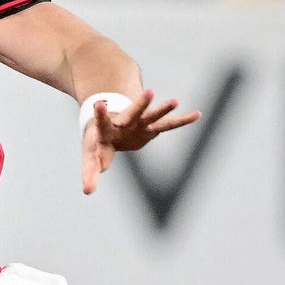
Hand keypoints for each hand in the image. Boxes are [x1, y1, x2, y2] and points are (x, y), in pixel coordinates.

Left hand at [81, 89, 199, 194]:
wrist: (109, 128)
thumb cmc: (98, 143)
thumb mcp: (91, 157)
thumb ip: (90, 172)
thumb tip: (87, 191)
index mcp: (106, 128)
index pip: (102, 121)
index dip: (101, 114)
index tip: (99, 105)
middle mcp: (124, 122)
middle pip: (132, 113)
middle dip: (140, 105)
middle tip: (149, 93)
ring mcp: (139, 123)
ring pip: (152, 115)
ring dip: (162, 109)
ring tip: (175, 101)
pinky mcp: (150, 127)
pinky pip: (168, 124)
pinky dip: (181, 121)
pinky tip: (197, 114)